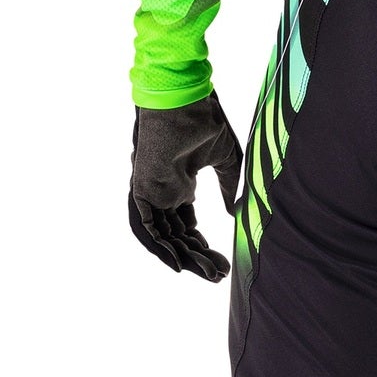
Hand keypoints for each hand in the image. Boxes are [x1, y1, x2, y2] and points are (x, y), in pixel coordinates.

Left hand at [129, 93, 243, 280]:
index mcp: (180, 183)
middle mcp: (163, 190)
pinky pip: (144, 226)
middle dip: (198, 257)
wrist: (186, 102)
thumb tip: (235, 214)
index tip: (223, 262)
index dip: (203, 245)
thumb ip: (229, 188)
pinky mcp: (141, 188)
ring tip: (208, 273)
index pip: (187, 224)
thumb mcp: (227, 161)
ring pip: (162, 235)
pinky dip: (158, 247)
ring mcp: (151, 190)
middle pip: (176, 235)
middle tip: (219, 274)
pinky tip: (178, 263)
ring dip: (183, 257)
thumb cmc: (204, 122)